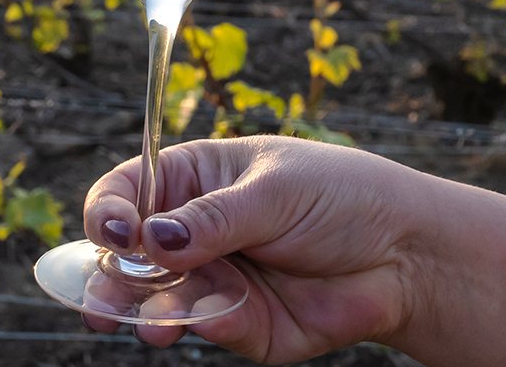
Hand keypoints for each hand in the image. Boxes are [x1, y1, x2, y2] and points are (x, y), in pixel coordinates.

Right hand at [81, 136, 505, 365]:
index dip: (108, 210)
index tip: (110, 231)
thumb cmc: (342, 197)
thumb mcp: (276, 192)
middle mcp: (195, 230)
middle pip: (129, 254)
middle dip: (110, 277)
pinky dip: (200, 324)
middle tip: (98, 301)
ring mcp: (215, 278)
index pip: (128, 191)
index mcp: (196, 179)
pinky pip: (206, 326)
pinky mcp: (240, 323)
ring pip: (158, 298)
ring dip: (146, 311)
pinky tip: (206, 319)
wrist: (406, 256)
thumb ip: (213, 219)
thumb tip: (151, 238)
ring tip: (152, 323)